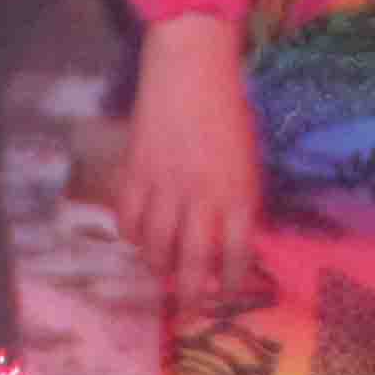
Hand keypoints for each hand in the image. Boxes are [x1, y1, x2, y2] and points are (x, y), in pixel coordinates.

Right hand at [115, 19, 267, 321]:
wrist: (191, 65)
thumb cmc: (227, 109)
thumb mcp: (246, 158)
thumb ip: (240, 199)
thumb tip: (233, 239)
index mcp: (237, 190)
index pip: (238, 253)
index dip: (232, 280)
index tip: (227, 291)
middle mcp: (201, 195)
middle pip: (193, 262)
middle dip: (192, 294)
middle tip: (190, 309)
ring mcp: (165, 186)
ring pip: (155, 247)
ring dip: (158, 265)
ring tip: (162, 269)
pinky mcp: (135, 173)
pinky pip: (127, 220)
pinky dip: (131, 236)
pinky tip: (138, 237)